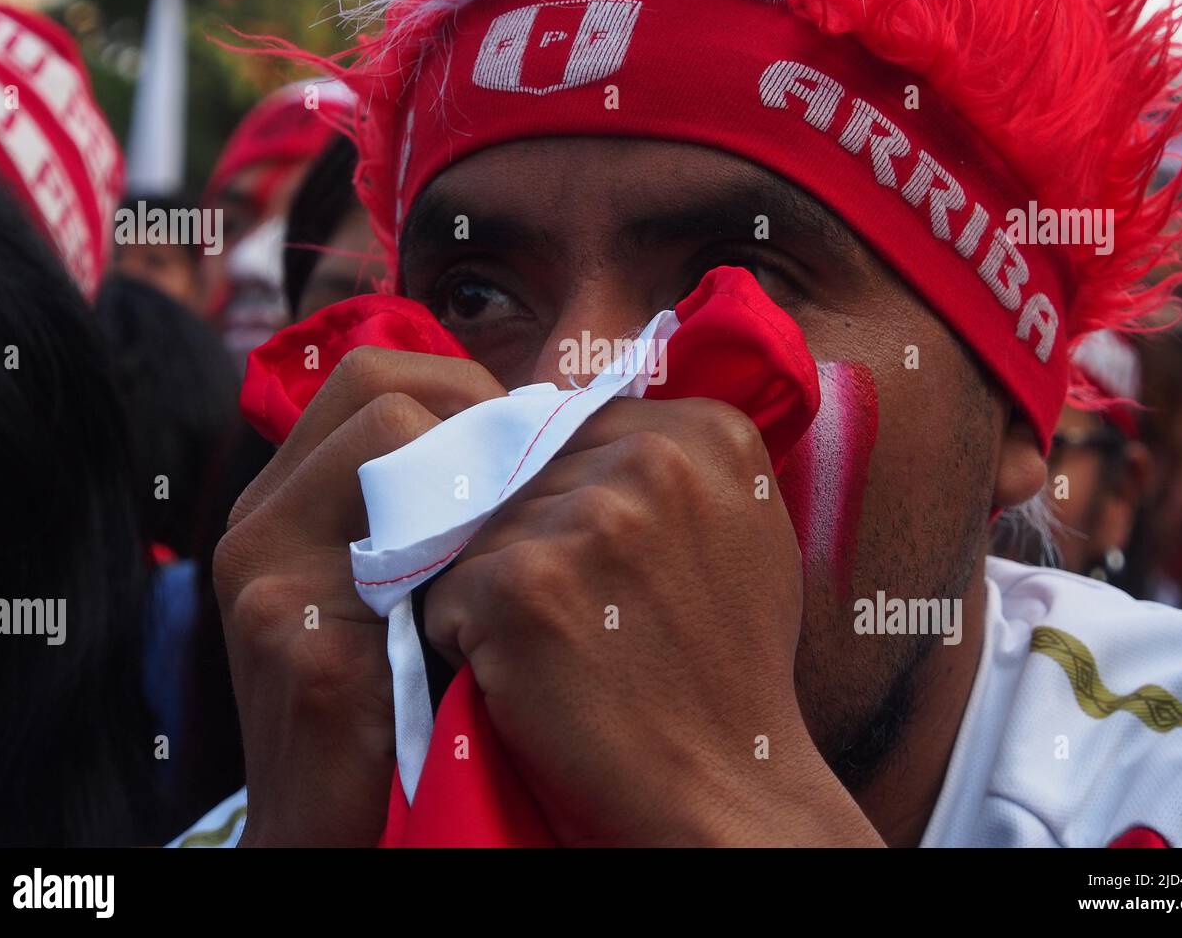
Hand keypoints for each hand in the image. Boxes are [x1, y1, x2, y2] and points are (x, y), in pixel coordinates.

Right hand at [213, 347, 504, 845]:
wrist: (326, 830)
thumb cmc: (386, 702)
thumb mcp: (387, 583)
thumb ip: (421, 505)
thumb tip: (526, 426)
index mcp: (279, 502)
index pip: (370, 376)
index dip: (460, 388)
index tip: (520, 442)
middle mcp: (258, 526)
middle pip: (379, 389)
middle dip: (477, 414)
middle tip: (535, 472)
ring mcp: (270, 582)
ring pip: (396, 443)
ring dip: (484, 475)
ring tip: (526, 526)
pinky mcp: (304, 647)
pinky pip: (415, 548)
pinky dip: (480, 552)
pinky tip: (514, 588)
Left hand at [424, 396, 881, 845]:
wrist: (729, 785)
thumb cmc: (728, 662)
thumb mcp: (736, 526)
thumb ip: (670, 455)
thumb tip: (563, 396)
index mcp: (708, 431)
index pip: (569, 422)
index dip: (560, 490)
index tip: (598, 557)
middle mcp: (652, 457)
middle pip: (520, 469)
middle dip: (525, 531)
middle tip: (581, 609)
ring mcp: (586, 519)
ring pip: (477, 526)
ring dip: (495, 584)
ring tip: (558, 643)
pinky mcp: (521, 584)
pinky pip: (445, 588)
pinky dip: (465, 636)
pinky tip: (528, 673)